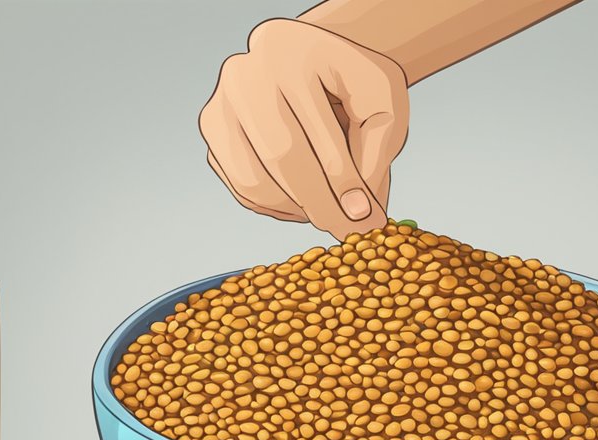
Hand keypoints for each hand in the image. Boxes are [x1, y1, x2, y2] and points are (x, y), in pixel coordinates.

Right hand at [200, 19, 408, 239]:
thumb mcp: (384, 103)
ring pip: (254, 180)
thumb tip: (358, 214)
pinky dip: (276, 206)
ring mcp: (221, 101)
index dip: (344, 183)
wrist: (320, 63)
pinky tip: (305, 200)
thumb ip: (377, 151)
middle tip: (348, 231)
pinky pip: (242, 186)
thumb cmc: (355, 86)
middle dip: (321, 204)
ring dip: (297, 209)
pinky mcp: (212, 129)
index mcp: (291, 50)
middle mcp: (246, 71)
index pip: (317, 132)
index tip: (367, 218)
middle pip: (280, 157)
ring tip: (329, 211)